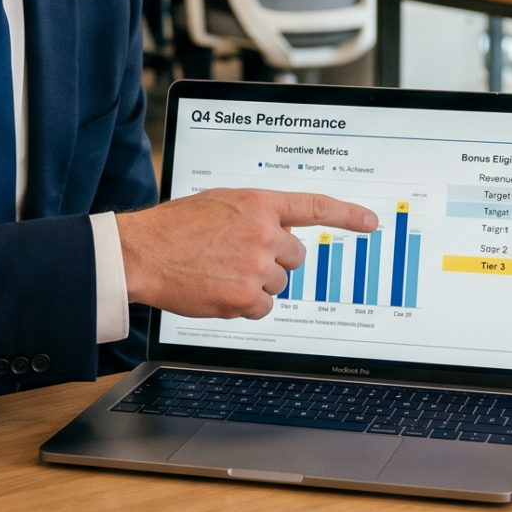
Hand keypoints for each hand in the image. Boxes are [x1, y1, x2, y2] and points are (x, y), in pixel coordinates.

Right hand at [115, 190, 377, 318]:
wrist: (142, 253)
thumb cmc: (174, 228)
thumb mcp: (219, 203)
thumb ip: (254, 214)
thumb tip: (278, 231)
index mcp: (258, 204)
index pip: (314, 207)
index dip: (347, 214)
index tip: (370, 222)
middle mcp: (264, 234)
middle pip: (296, 257)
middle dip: (274, 260)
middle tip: (240, 257)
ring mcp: (256, 267)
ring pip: (279, 285)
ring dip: (257, 283)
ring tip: (222, 271)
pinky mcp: (245, 298)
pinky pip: (263, 308)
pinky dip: (246, 305)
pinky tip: (220, 290)